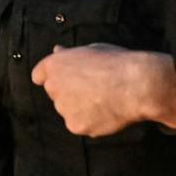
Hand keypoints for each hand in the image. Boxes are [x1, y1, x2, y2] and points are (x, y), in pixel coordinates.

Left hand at [30, 44, 175, 136]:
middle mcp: (53, 87)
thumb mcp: (92, 50)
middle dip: (69, 92)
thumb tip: (58, 50)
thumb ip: (71, 55)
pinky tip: (107, 112)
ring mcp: (63, 108)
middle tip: (94, 89)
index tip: (68, 78)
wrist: (136, 85)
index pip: (39, 75)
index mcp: (54, 65)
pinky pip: (80, 124)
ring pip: (68, 110)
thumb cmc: (117, 62)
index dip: (54, 76)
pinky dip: (90, 121)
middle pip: (55, 94)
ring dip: (80, 108)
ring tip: (104, 100)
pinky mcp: (75, 126)